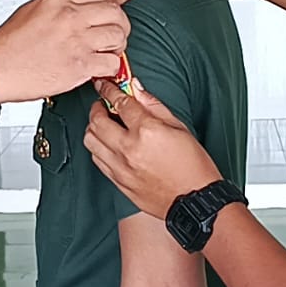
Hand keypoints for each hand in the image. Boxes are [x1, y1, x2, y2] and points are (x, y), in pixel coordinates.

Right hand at [0, 0, 128, 103]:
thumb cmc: (9, 44)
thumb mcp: (32, 9)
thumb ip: (58, 5)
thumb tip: (77, 8)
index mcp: (59, 0)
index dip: (108, 8)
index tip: (106, 18)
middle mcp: (71, 17)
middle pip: (115, 12)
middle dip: (119, 24)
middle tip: (115, 35)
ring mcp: (77, 41)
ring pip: (118, 36)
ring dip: (117, 46)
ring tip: (108, 52)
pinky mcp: (79, 65)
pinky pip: (112, 63)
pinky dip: (111, 67)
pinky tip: (101, 69)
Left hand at [85, 79, 220, 219]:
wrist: (194, 202)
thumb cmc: (193, 166)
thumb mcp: (179, 128)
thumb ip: (154, 105)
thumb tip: (137, 88)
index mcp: (146, 131)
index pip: (119, 102)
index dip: (109, 89)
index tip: (105, 84)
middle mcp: (129, 149)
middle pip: (97, 121)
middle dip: (96, 107)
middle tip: (102, 104)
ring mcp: (121, 167)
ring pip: (90, 141)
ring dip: (93, 128)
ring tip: (102, 124)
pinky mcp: (118, 182)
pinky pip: (97, 160)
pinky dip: (98, 148)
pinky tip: (107, 144)